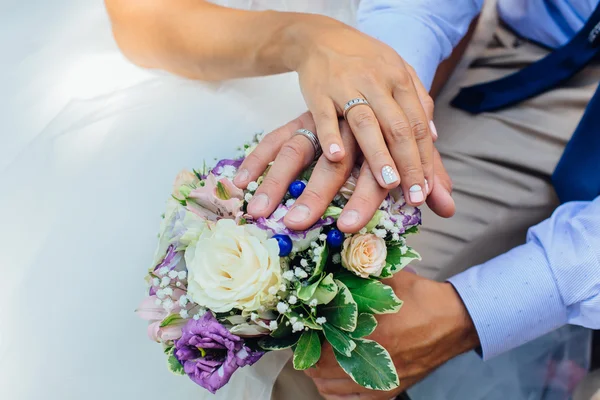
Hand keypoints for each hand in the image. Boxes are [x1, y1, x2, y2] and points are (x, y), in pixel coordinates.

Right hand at [267, 15, 435, 205]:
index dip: (425, 157)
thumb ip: (417, 102)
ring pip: (366, 123)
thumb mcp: (396, 72)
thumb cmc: (363, 61)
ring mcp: (346, 87)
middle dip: (409, 163)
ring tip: (389, 183)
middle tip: (416, 195)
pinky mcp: (318, 92)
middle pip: (397, 127)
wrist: (320, 38)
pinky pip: (325, 116)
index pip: (417, 124)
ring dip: (378, 154)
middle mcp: (376, 82)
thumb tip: (434, 137)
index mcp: (399, 79)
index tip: (430, 188)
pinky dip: (331, 136)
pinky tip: (338, 157)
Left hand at [305, 271, 479, 398]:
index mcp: (368, 332)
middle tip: (309, 338)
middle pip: (318, 369)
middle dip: (308, 353)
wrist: (453, 321)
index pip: (318, 342)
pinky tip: (335, 376)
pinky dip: (336, 391)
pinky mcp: (389, 392)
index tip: (304, 324)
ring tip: (318, 356)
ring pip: (329, 389)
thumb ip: (355, 276)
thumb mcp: (386, 278)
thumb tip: (326, 275)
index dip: (305, 334)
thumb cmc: (419, 298)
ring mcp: (379, 381)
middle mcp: (371, 361)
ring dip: (318, 373)